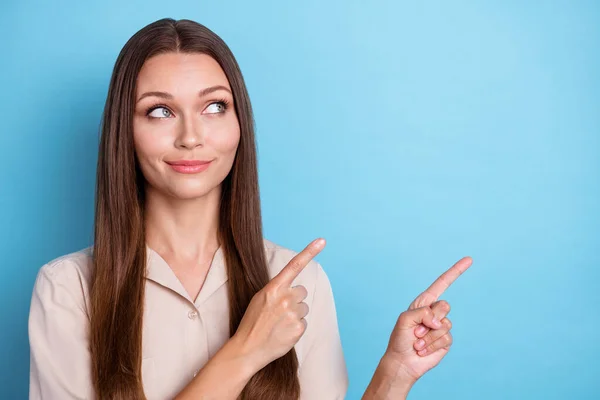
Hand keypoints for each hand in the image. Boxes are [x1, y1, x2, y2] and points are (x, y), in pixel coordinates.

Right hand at [231, 238, 325, 370]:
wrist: (248, 348)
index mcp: (273, 288)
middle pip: (302, 291)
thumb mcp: (259, 299)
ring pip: (304, 308)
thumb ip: (276, 290)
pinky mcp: (299, 328)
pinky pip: (304, 322)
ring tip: (279, 323)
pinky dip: (296, 328)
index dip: (309, 251)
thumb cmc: (253, 322)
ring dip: (295, 314)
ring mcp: (293, 313)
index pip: (294, 265)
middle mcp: (285, 297)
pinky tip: (283, 332)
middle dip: (294, 300)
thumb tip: (294, 289)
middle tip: (279, 311)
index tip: (322, 241)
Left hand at [384, 256, 472, 382]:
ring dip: (428, 336)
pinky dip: (432, 345)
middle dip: (429, 320)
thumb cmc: (400, 339)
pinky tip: (423, 349)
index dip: (456, 271)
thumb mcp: (405, 319)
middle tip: (416, 331)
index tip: (469, 259)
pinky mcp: (445, 340)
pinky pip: (446, 338)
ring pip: (445, 324)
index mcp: (423, 303)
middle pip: (444, 306)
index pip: (442, 284)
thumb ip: (422, 313)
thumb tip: (440, 322)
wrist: (402, 361)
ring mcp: (441, 327)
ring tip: (417, 342)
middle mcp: (434, 313)